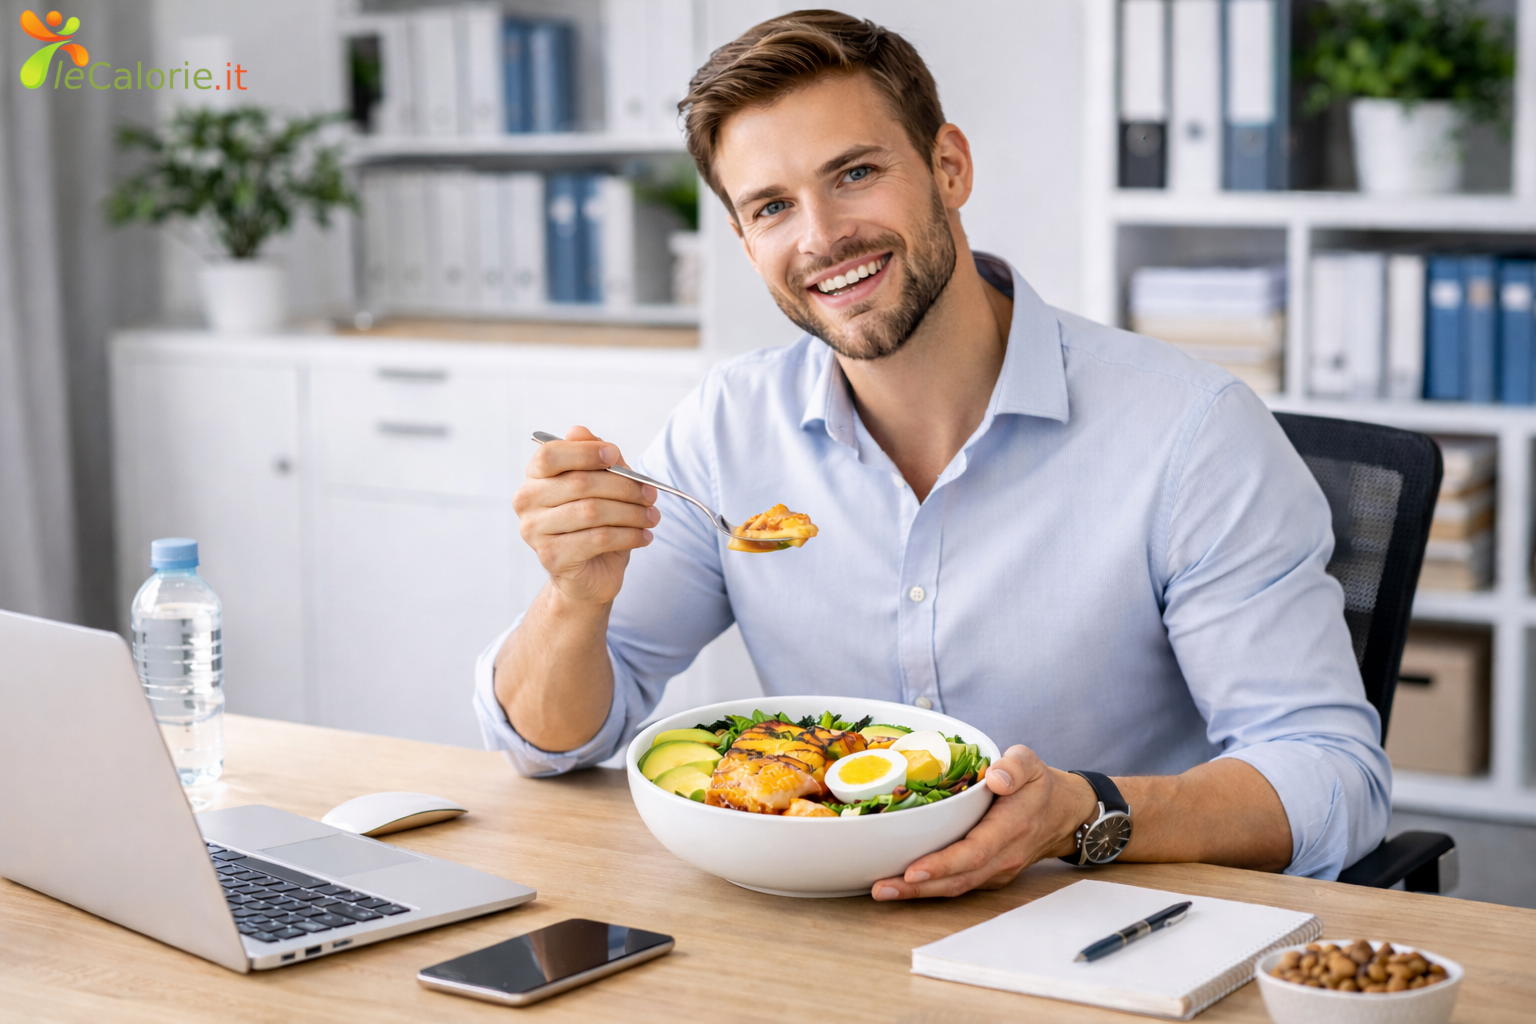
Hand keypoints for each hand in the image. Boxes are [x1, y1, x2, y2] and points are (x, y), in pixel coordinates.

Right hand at [513, 425, 659, 605]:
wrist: (589, 576)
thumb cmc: (595, 525)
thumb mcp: (601, 487)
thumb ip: (594, 459)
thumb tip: (579, 431)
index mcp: (534, 477)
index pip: (550, 454)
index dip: (585, 452)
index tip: (615, 456)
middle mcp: (526, 501)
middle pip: (579, 483)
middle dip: (624, 487)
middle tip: (651, 494)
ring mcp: (534, 531)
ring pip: (592, 511)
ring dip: (631, 513)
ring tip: (652, 517)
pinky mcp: (551, 557)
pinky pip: (598, 538)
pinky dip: (629, 535)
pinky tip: (644, 536)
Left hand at [868, 745, 1095, 899]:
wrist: (1064, 814)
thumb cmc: (1041, 786)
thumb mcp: (1032, 763)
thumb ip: (1015, 766)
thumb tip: (995, 778)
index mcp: (1012, 827)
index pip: (975, 852)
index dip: (943, 864)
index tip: (913, 869)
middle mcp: (1004, 856)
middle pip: (959, 879)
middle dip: (918, 887)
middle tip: (881, 888)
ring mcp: (998, 870)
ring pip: (957, 887)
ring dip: (919, 893)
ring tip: (882, 890)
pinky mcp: (990, 875)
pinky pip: (959, 885)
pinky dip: (931, 888)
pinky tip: (903, 884)